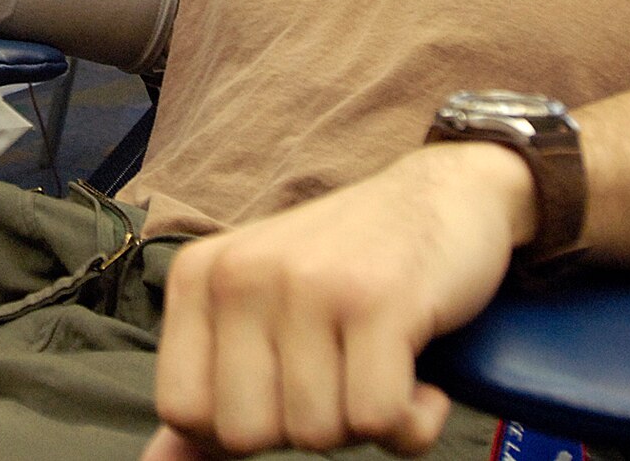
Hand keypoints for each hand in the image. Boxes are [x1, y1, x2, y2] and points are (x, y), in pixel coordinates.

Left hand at [145, 144, 534, 459]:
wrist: (446, 195)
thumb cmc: (348, 267)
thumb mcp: (259, 309)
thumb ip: (207, 387)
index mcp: (199, 277)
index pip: (183, 411)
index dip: (242, 424)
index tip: (286, 385)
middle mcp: (241, 274)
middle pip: (246, 434)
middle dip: (304, 425)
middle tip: (340, 368)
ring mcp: (308, 284)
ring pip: (317, 435)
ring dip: (365, 419)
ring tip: (380, 360)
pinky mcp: (378, 301)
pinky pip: (380, 422)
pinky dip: (413, 422)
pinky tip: (420, 375)